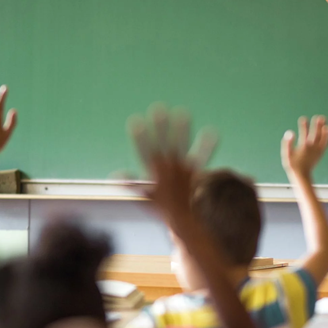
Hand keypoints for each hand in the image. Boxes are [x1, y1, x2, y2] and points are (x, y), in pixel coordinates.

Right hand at [127, 104, 217, 221]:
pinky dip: (206, 145)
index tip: (135, 121)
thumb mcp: (144, 196)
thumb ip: (131, 184)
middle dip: (160, 126)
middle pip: (163, 143)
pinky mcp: (195, 172)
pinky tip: (212, 131)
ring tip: (183, 111)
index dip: (139, 136)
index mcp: (154, 171)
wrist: (182, 220)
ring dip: (182, 129)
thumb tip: (115, 175)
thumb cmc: (162, 207)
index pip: (144, 150)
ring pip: (181, 145)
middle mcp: (168, 167)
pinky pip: (202, 157)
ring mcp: (182, 169)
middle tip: (158, 108)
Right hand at [282, 115, 327, 176]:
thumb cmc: (293, 165)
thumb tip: (290, 132)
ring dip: (323, 128)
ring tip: (324, 119)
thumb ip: (288, 143)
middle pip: (315, 134)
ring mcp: (317, 150)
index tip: (303, 118)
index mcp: (303, 146)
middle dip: (316, 125)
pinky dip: (327, 136)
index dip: (304, 125)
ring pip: (321, 137)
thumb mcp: (287, 154)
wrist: (302, 175)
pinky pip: (325, 143)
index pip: (304, 133)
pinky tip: (327, 130)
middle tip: (318, 117)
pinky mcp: (320, 153)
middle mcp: (312, 147)